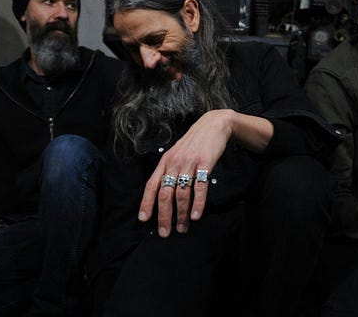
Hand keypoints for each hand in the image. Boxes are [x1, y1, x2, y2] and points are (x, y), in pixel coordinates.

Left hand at [138, 110, 233, 236]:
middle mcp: (174, 163)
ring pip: (181, 194)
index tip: (144, 219)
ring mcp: (189, 163)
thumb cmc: (195, 142)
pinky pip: (200, 187)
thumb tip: (163, 192)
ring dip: (181, 214)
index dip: (146, 203)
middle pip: (165, 194)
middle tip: (165, 232)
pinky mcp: (205, 163)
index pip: (152, 185)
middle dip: (164, 216)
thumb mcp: (178, 154)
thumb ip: (170, 170)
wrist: (214, 125)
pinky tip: (196, 216)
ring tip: (183, 228)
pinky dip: (198, 204)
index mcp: (165, 162)